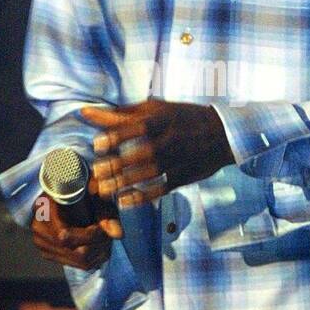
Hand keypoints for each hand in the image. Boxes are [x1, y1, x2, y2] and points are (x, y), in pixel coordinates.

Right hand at [30, 172, 123, 271]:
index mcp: (44, 209)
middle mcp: (39, 228)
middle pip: (76, 253)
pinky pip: (76, 264)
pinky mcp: (48, 252)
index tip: (102, 226)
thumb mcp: (94, 195)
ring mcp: (41, 243)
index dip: (91, 235)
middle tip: (109, 234)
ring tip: (105, 238)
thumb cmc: (80, 189)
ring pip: (79, 261)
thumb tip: (119, 235)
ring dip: (99, 252)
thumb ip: (106, 213)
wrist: (64, 190)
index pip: (66, 236)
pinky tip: (97, 245)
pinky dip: (92, 257)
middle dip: (99, 245)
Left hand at [81, 99, 234, 204]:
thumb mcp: (156, 108)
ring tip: (104, 190)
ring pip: (148, 174)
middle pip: (140, 154)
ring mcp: (176, 160)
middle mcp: (168, 140)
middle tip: (96, 173)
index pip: (136, 127)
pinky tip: (124, 201)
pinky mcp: (182, 177)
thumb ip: (122, 112)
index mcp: (161, 119)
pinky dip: (142, 196)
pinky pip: (161, 188)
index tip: (98, 145)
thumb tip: (87, 112)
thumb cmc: (182, 117)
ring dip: (124, 183)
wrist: (221, 133)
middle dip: (116, 165)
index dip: (115, 137)